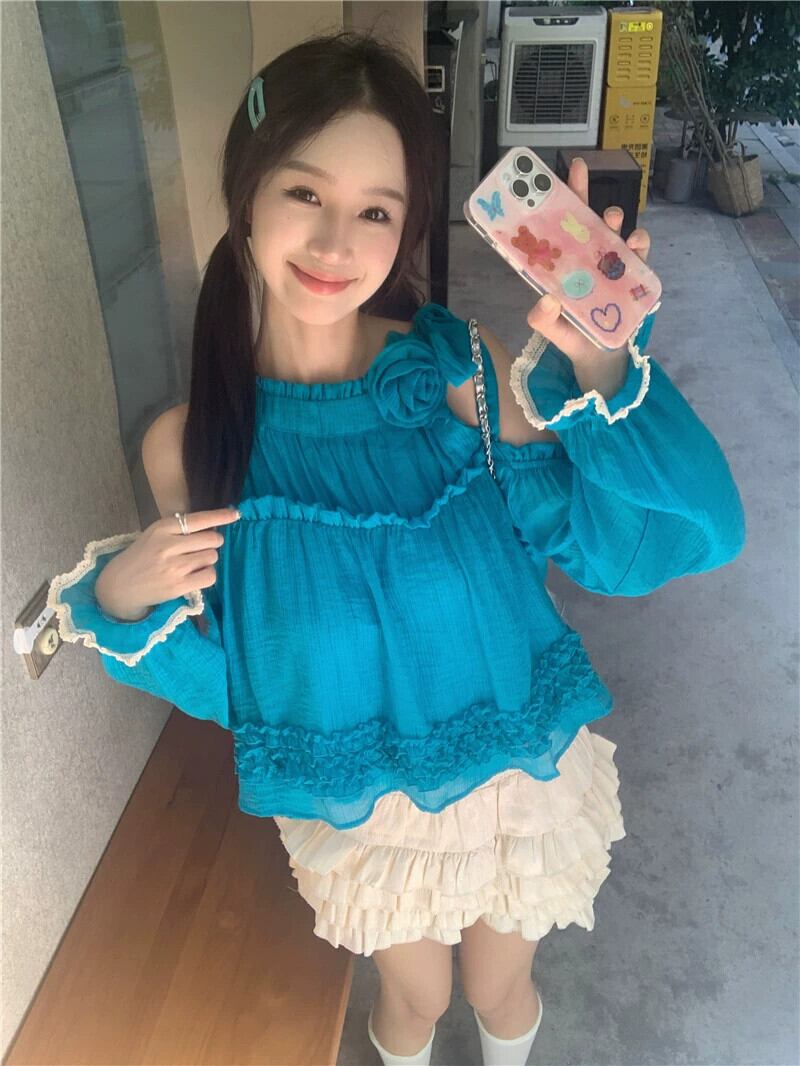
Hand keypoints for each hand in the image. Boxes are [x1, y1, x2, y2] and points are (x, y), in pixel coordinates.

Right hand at [94, 507, 240, 620]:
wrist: (118, 586)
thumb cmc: (140, 558)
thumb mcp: (154, 535)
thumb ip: (179, 530)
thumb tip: (213, 525)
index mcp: (163, 528)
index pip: (199, 519)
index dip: (221, 516)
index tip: (236, 514)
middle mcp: (169, 545)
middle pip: (212, 539)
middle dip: (211, 544)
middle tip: (198, 550)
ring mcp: (174, 566)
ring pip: (212, 557)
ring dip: (207, 561)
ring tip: (192, 565)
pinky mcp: (178, 586)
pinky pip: (209, 576)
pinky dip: (207, 575)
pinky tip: (194, 576)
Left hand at [526, 157, 651, 365]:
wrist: (599, 358)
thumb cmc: (572, 336)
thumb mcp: (550, 329)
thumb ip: (542, 319)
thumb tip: (547, 300)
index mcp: (564, 263)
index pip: (560, 226)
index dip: (560, 197)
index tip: (554, 172)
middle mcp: (587, 258)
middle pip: (587, 219)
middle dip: (585, 193)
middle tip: (580, 173)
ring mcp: (611, 265)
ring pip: (614, 233)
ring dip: (614, 221)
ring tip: (612, 221)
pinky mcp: (632, 277)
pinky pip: (639, 255)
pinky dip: (639, 246)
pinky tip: (634, 244)